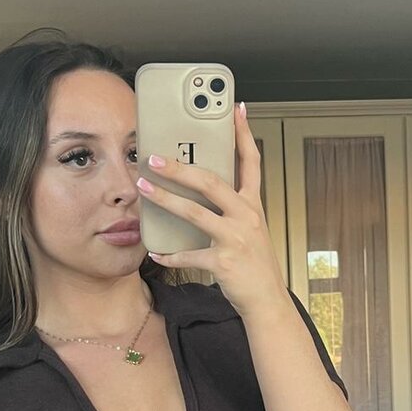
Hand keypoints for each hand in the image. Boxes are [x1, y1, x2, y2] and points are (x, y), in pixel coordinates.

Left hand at [136, 102, 289, 316]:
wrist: (267, 301)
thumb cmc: (256, 266)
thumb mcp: (251, 231)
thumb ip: (232, 209)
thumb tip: (200, 192)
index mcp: (253, 206)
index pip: (251, 162)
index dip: (244, 134)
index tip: (235, 109)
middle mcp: (246, 218)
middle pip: (211, 182)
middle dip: (181, 167)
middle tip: (155, 157)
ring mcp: (235, 239)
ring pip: (195, 213)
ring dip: (166, 199)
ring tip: (144, 188)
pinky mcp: (224, 263)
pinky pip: (189, 255)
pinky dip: (170, 255)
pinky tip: (155, 252)